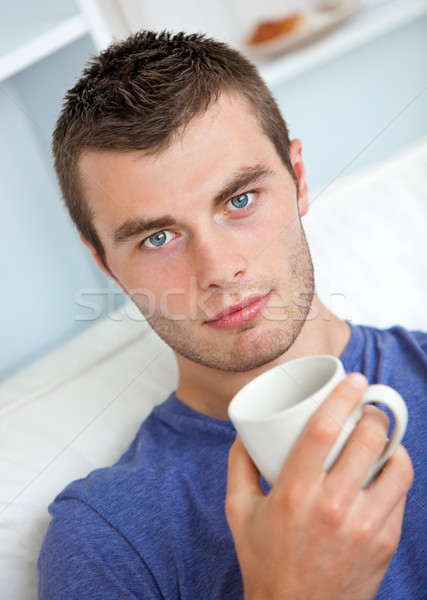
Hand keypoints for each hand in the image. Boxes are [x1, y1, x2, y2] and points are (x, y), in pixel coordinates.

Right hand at [226, 373, 413, 599]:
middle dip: (373, 413)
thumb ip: (239, 465)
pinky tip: (386, 468)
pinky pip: (401, 495)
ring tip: (381, 436)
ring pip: (395, 466)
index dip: (343, 396)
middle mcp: (332, 507)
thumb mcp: (238, 510)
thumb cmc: (264, 559)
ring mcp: (364, 526)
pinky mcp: (384, 542)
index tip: (354, 379)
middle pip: (366, 440)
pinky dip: (397, 473)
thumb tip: (247, 432)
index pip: (324, 429)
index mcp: (293, 493)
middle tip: (368, 407)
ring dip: (392, 442)